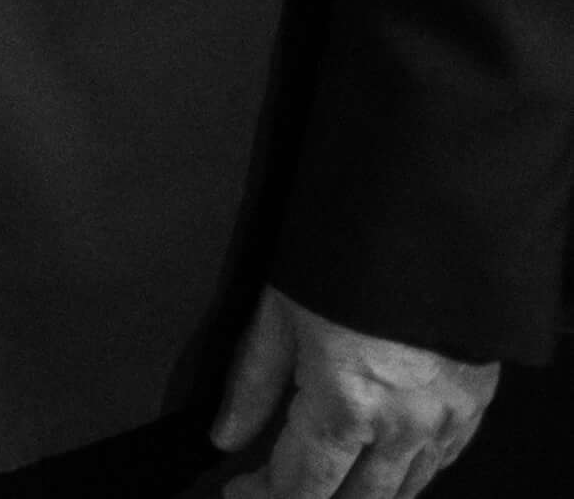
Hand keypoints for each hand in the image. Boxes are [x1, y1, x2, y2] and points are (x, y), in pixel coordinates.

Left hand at [209, 288, 493, 498]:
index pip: (301, 484)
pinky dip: (407, 475)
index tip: (237, 491)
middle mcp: (401, 428)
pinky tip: (381, 465)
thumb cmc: (341, 260)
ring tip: (323, 485)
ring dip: (360, 496)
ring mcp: (444, 422)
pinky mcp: (472, 407)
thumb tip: (225, 437)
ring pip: (402, 491)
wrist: (427, 226)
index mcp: (346, 407)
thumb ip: (251, 384)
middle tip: (274, 488)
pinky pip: (439, 463)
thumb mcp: (278, 315)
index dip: (264, 495)